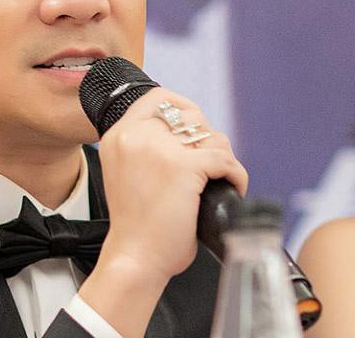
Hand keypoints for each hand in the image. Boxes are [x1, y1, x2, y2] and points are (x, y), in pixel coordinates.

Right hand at [78, 88, 247, 337]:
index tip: (195, 127)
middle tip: (208, 166)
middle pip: (190, 115)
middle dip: (206, 138)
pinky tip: (231, 189)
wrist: (134, 257)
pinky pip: (226, 160)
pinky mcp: (184, 166)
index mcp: (118, 135)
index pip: (157, 98)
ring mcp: (160, 148)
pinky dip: (236, 175)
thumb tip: (188, 135)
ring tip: (219, 180)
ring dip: (222, 157)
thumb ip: (145, 148)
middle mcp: (135, 135)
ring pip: (211, 136)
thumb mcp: (127, 172)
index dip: (183, 108)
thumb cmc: (136, 225)